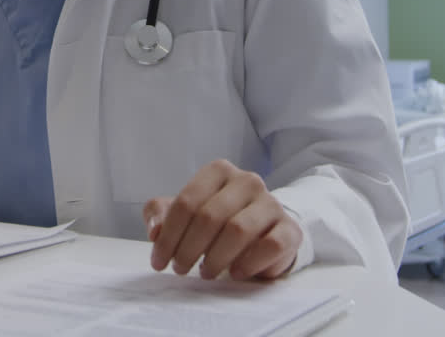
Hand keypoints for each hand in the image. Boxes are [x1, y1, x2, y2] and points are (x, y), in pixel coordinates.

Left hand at [142, 159, 301, 280]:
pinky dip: (248, 263)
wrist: (265, 231)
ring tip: (205, 272)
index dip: (168, 235)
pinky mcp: (290, 229)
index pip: (187, 202)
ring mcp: (271, 203)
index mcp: (219, 171)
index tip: (159, 261)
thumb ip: (163, 215)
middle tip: (180, 269)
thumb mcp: (186, 214)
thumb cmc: (219, 221)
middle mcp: (247, 181)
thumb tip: (155, 231)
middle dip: (188, 248)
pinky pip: (270, 246)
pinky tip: (235, 273)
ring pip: (238, 230)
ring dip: (216, 257)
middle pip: (209, 216)